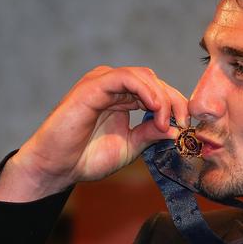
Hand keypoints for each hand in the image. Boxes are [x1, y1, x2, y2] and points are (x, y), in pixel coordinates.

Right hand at [0, 66, 188, 201]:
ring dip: (162, 97)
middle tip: (182, 123)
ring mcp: (103, 83)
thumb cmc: (87, 158)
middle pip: (155, 81)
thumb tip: (178, 129)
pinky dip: (144, 89)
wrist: (56, 167)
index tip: (186, 126)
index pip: (158, 91)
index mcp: (123, 98)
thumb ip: (151, 133)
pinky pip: (125, 77)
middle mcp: (114, 86)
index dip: (176, 105)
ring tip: (165, 120)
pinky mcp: (93, 85)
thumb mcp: (130, 146)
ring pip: (144, 76)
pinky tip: (154, 107)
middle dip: (174, 101)